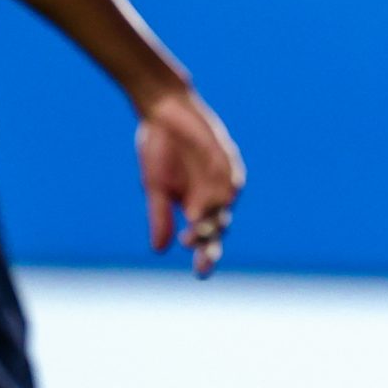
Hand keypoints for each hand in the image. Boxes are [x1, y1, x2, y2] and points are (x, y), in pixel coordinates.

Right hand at [136, 87, 243, 277]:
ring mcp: (220, 175)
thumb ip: (160, 216)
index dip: (204, 254)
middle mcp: (211, 193)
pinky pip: (233, 172)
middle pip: (218, 224)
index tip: (201, 274)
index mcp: (193, 205)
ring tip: (205, 228)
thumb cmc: (158, 150)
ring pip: (226, 202)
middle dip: (213, 241)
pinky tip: (231, 193)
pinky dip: (232, 183)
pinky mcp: (225, 155)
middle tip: (207, 258)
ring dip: (218, 216)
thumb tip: (160, 251)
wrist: (162, 112)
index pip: (203, 236)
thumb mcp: (155, 187)